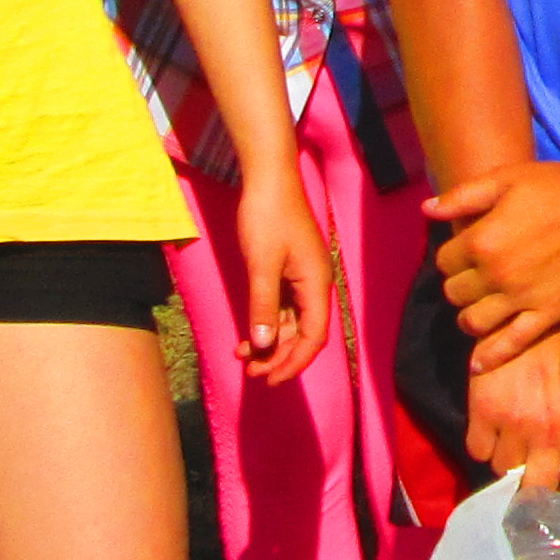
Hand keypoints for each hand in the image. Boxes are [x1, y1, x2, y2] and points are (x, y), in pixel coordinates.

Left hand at [228, 157, 342, 385]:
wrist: (269, 178)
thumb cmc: (267, 216)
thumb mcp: (262, 264)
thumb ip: (264, 306)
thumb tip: (265, 345)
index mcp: (316, 284)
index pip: (314, 337)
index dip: (294, 363)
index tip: (270, 380)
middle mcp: (315, 285)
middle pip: (304, 334)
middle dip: (279, 356)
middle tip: (250, 372)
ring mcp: (302, 278)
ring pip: (292, 323)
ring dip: (271, 342)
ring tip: (243, 355)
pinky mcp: (289, 271)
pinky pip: (283, 307)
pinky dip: (267, 323)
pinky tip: (248, 333)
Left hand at [427, 156, 559, 366]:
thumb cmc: (556, 186)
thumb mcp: (505, 179)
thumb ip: (462, 197)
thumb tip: (426, 210)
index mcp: (481, 241)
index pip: (444, 261)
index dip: (452, 256)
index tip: (464, 251)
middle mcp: (496, 275)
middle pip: (455, 293)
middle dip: (459, 284)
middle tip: (474, 277)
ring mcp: (522, 298)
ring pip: (474, 322)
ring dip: (469, 316)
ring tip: (479, 307)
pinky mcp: (548, 313)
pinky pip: (512, 343)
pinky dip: (491, 357)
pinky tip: (478, 365)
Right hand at [467, 326, 559, 487]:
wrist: (528, 318)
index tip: (556, 494)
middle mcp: (549, 434)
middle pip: (536, 490)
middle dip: (532, 489)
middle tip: (526, 479)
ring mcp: (514, 425)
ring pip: (503, 469)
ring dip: (505, 459)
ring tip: (508, 441)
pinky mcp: (483, 412)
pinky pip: (477, 450)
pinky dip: (482, 444)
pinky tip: (489, 428)